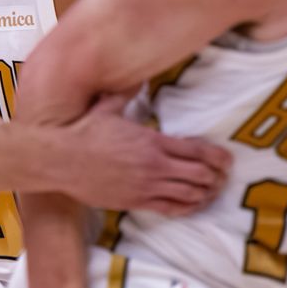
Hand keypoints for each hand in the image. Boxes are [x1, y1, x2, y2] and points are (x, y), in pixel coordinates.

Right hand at [58, 95, 230, 213]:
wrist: (59, 160)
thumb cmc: (82, 133)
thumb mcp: (107, 108)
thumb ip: (126, 93)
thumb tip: (135, 78)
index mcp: (152, 142)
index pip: (198, 151)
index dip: (218, 158)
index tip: (227, 160)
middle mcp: (154, 166)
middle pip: (200, 176)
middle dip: (216, 177)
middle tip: (222, 177)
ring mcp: (145, 187)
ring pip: (189, 196)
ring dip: (205, 194)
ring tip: (212, 192)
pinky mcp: (134, 202)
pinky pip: (170, 209)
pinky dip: (186, 208)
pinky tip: (192, 205)